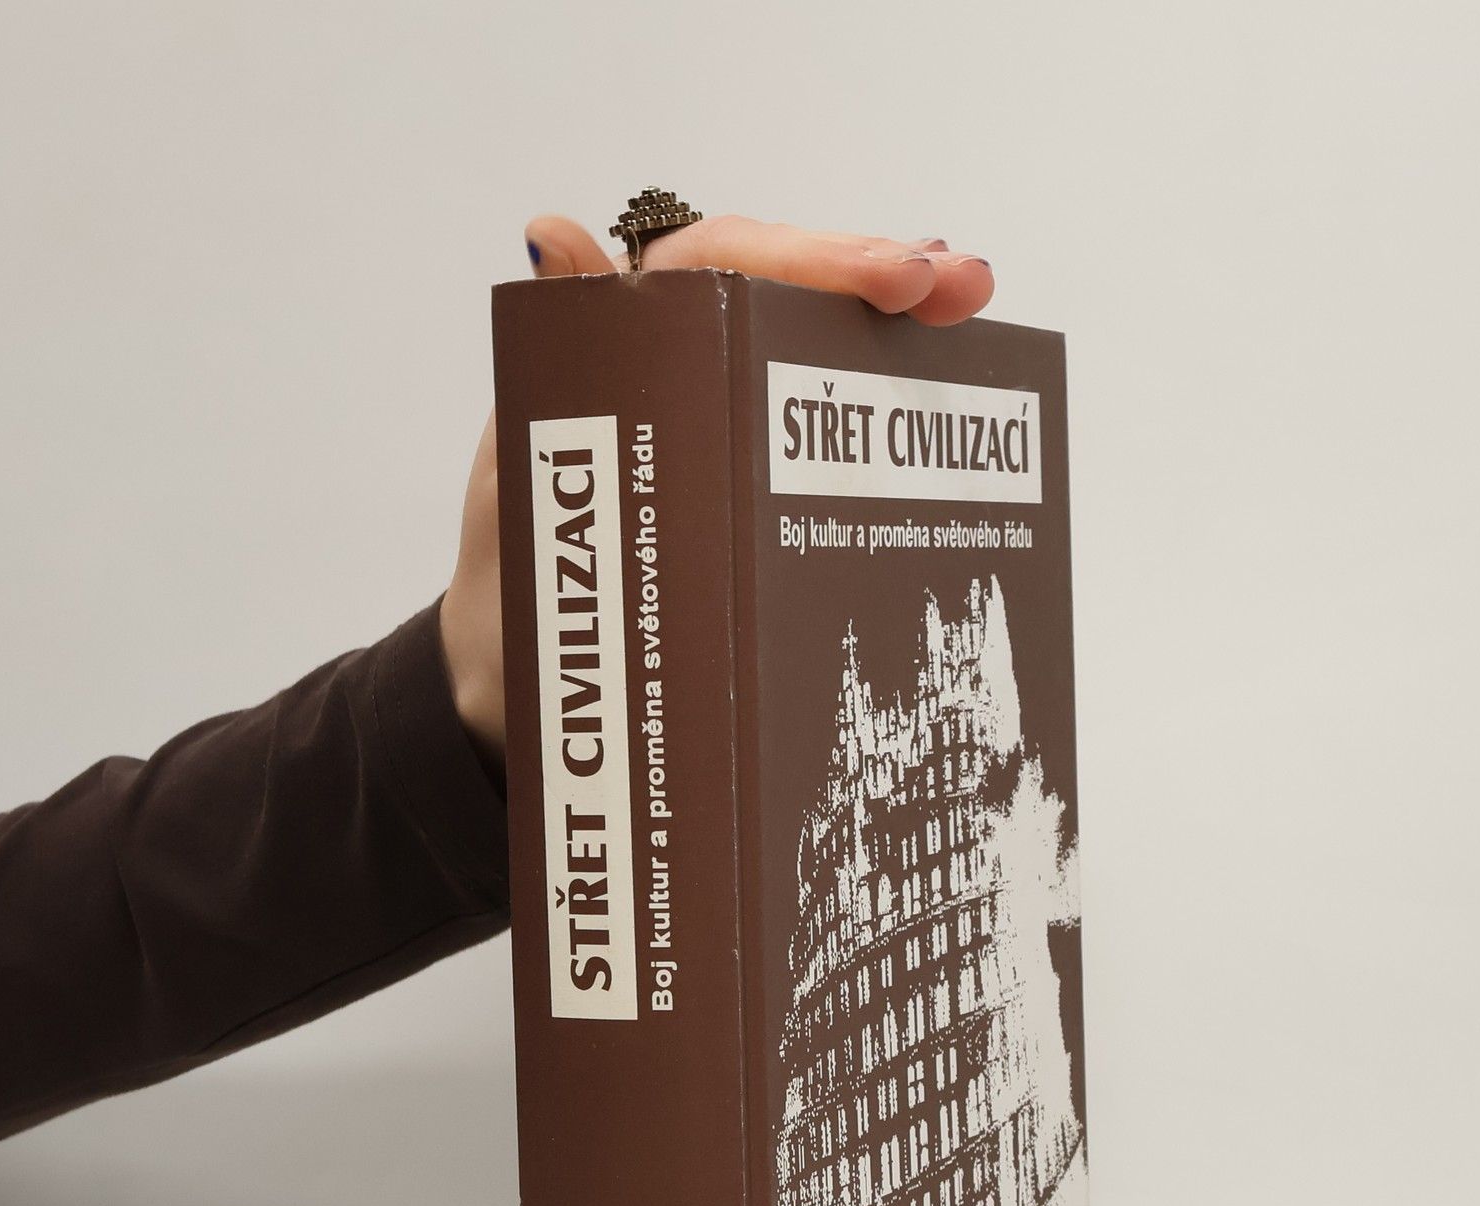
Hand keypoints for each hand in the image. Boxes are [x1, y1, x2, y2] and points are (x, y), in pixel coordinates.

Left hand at [439, 215, 996, 756]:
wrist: (527, 697)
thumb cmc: (515, 602)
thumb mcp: (521, 496)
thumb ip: (547, 382)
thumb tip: (550, 234)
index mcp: (610, 360)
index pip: (715, 267)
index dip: (807, 258)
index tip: (890, 279)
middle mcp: (662, 371)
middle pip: (778, 288)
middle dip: (873, 274)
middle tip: (960, 286)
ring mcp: (708, 420)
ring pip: (805, 341)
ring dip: (889, 320)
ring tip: (965, 302)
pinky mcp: (737, 474)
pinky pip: (811, 416)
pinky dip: (875, 393)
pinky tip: (932, 374)